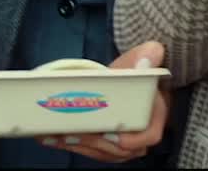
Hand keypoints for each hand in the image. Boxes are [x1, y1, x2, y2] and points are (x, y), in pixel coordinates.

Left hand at [42, 42, 169, 162]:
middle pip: (119, 149)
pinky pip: (92, 150)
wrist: (128, 77)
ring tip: (55, 135)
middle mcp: (141, 134)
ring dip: (78, 145)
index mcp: (154, 115)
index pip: (149, 135)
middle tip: (69, 133)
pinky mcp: (107, 144)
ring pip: (103, 152)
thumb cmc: (137, 70)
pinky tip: (52, 137)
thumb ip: (148, 55)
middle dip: (93, 143)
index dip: (131, 140)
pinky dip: (72, 145)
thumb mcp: (143, 58)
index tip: (109, 134)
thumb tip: (149, 57)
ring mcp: (124, 142)